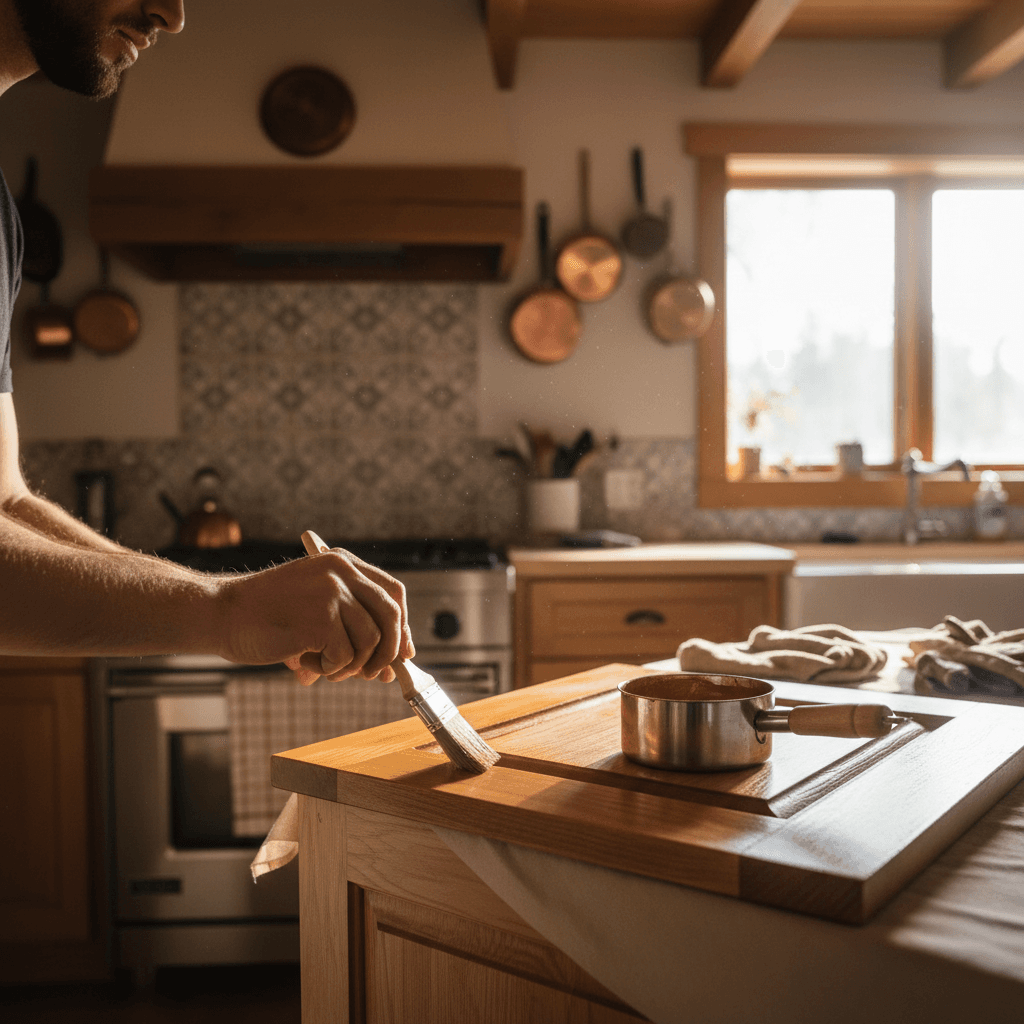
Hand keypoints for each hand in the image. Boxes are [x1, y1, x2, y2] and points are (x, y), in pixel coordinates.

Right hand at [218, 535, 414, 683]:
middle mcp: (342, 571)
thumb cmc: (264, 616)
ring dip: (351, 666)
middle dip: (388, 653)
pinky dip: (330, 670)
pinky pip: (346, 657)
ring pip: (372, 642)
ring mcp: (332, 593)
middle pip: (391, 617)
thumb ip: (352, 630)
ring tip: (322, 666)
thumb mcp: (315, 610)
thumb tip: (391, 669)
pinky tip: (305, 662)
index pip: (392, 593)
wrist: (221, 614)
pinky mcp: (321, 618)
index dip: (402, 626)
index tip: (402, 653)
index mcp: (342, 563)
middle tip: (371, 674)